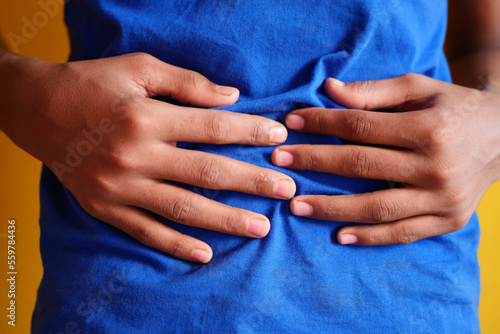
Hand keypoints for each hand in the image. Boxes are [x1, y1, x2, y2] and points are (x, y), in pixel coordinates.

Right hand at [0, 52, 295, 261]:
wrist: (36, 110)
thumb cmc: (92, 84)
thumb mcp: (138, 68)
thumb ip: (187, 83)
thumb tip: (232, 97)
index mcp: (147, 117)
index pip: (212, 127)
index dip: (249, 132)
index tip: (279, 138)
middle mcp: (135, 155)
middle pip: (206, 172)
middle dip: (251, 183)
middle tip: (286, 191)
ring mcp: (120, 187)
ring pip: (182, 208)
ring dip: (225, 219)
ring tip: (260, 228)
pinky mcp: (105, 208)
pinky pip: (145, 232)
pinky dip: (175, 245)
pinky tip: (205, 253)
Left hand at [272, 74, 499, 245]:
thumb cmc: (454, 107)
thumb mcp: (420, 88)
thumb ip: (374, 91)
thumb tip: (329, 90)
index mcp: (430, 128)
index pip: (361, 127)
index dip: (322, 124)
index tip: (291, 123)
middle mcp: (437, 167)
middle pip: (361, 166)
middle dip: (314, 162)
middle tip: (278, 162)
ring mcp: (443, 199)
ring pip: (377, 208)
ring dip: (331, 208)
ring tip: (295, 206)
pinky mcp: (448, 221)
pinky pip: (402, 233)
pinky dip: (369, 237)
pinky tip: (339, 236)